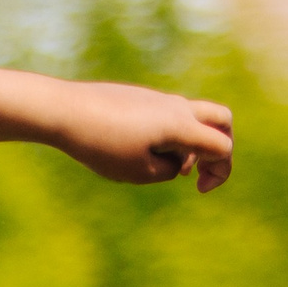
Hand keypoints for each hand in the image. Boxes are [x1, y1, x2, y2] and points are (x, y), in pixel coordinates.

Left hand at [50, 82, 233, 192]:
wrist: (65, 110)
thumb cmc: (100, 145)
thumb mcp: (137, 171)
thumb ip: (168, 170)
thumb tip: (178, 161)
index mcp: (182, 126)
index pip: (222, 146)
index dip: (221, 171)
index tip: (198, 189)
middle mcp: (177, 107)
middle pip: (222, 119)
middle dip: (221, 145)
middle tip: (198, 168)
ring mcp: (159, 99)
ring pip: (193, 116)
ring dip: (191, 141)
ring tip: (162, 163)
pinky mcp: (140, 97)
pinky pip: (167, 114)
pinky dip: (168, 133)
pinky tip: (138, 149)